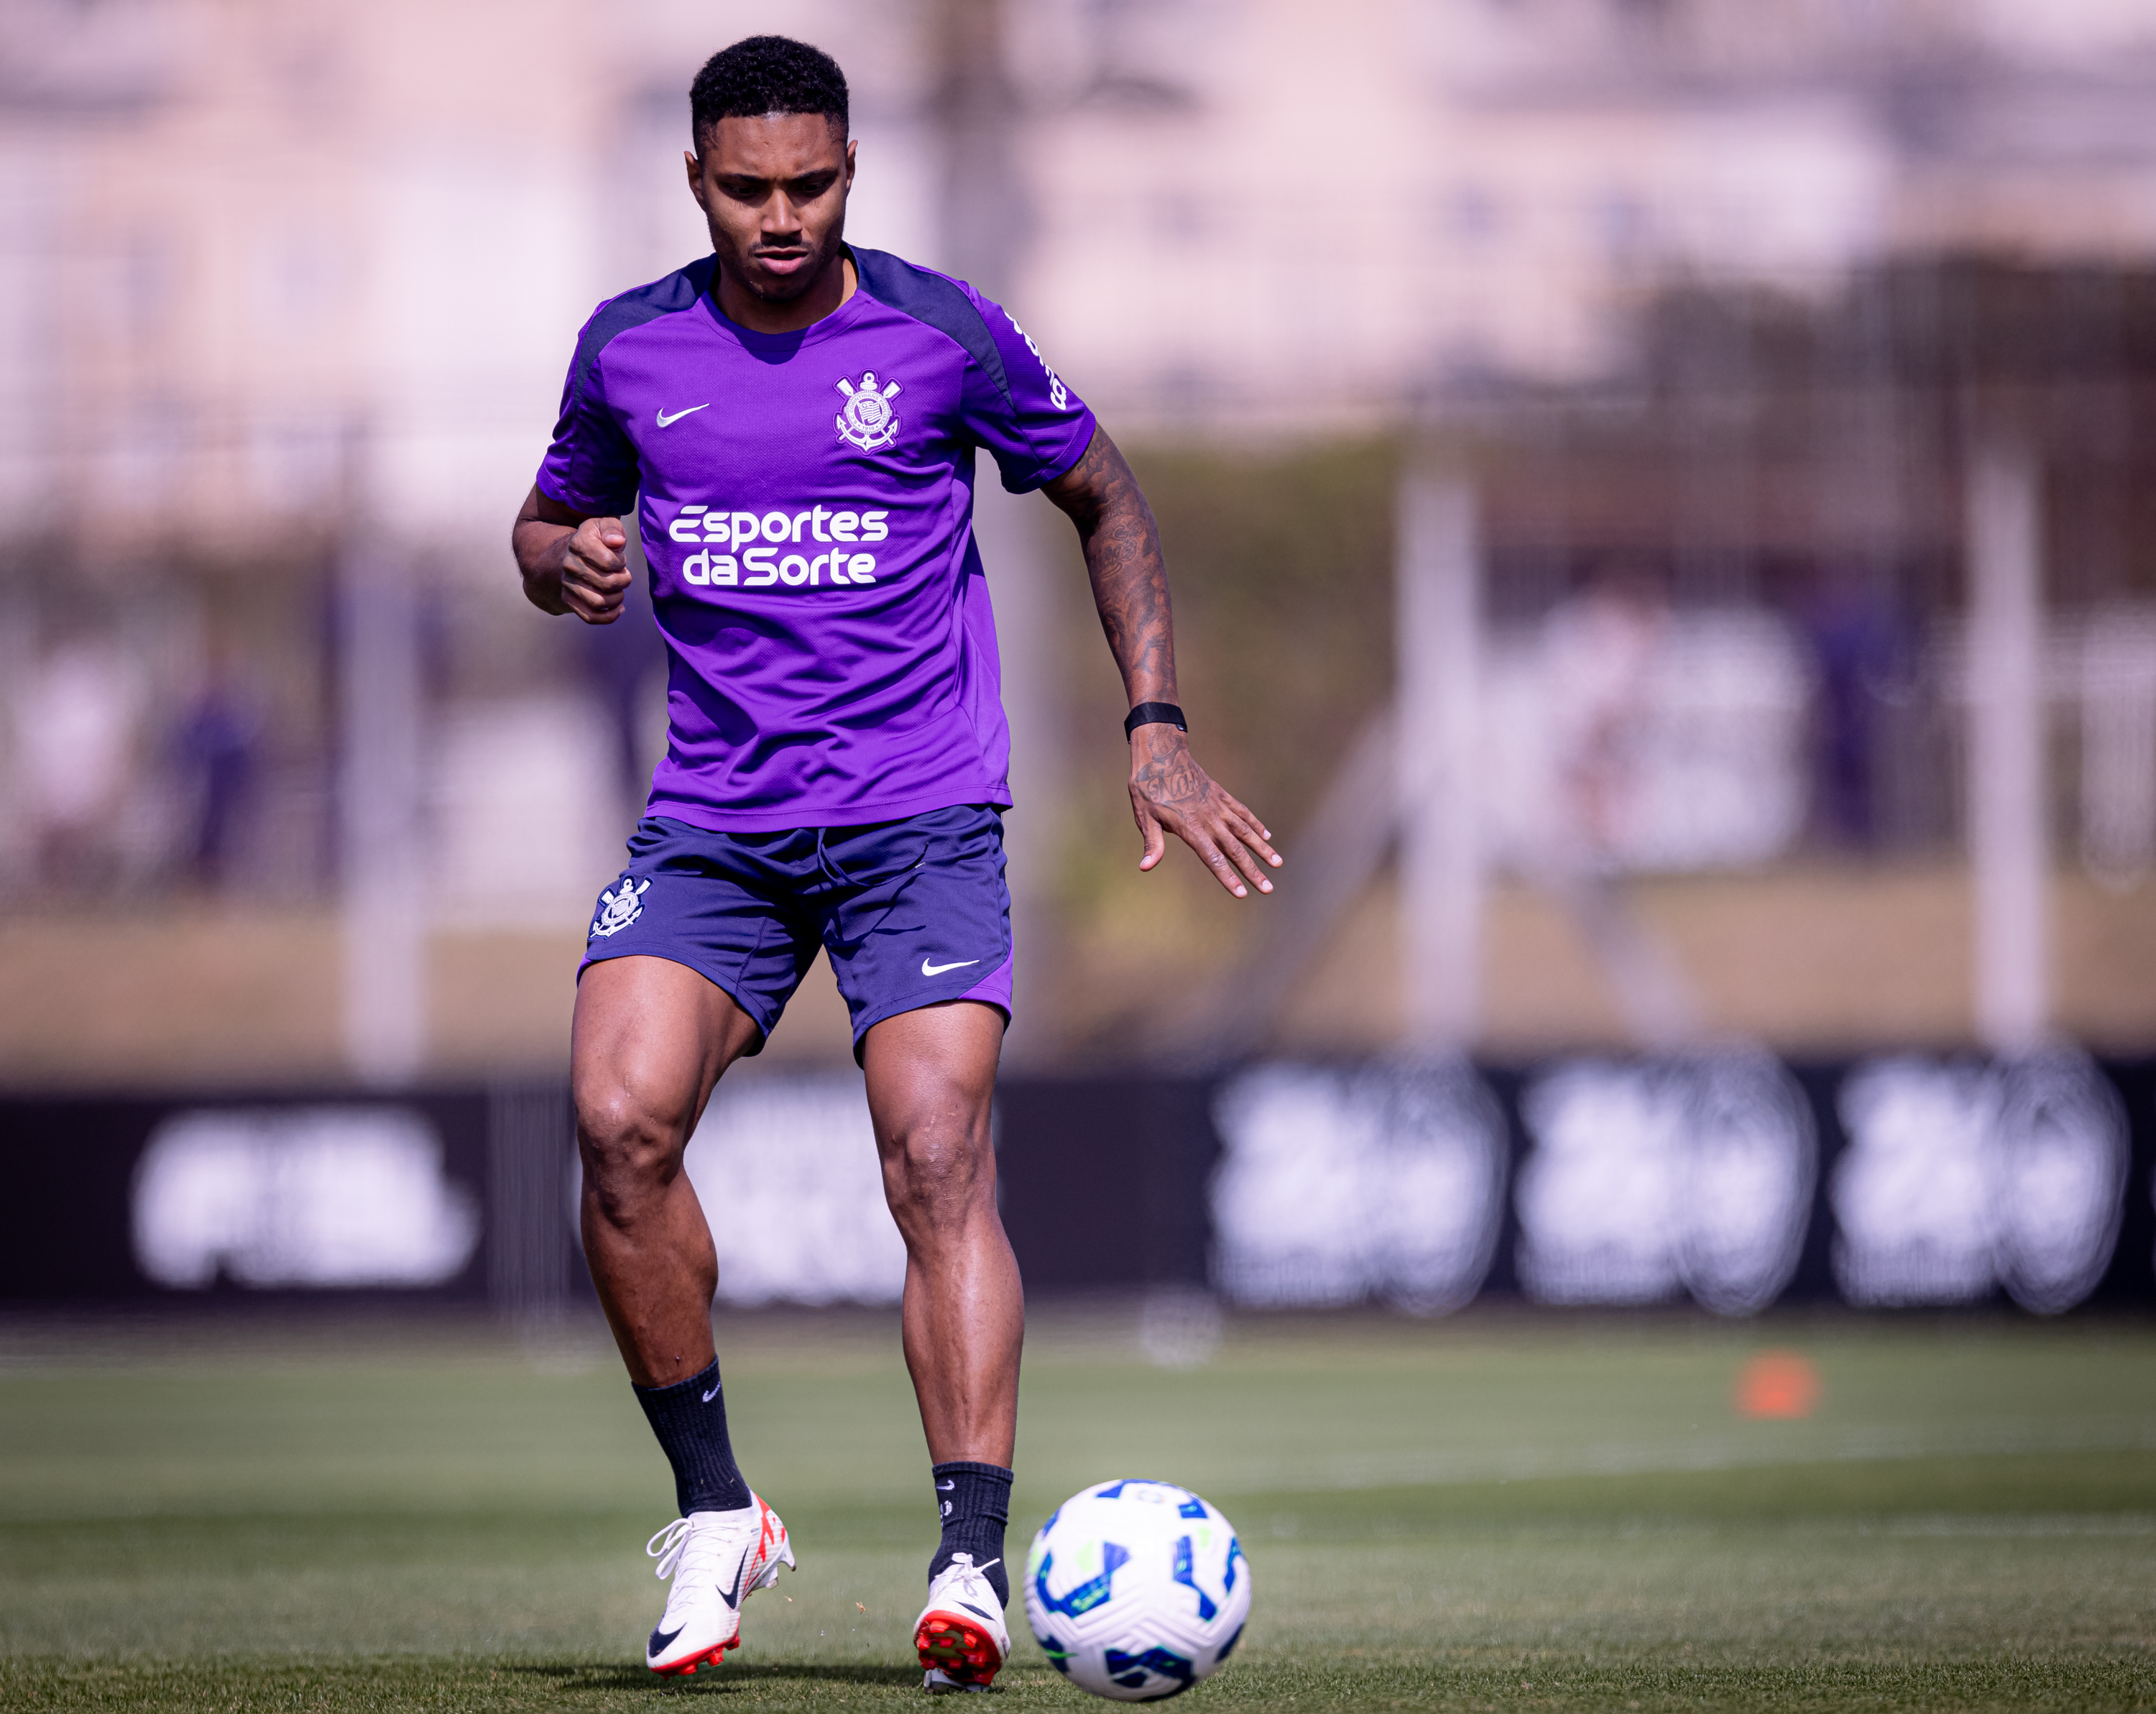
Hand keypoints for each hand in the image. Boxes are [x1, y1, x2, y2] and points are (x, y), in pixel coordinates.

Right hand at [559, 516, 631, 623]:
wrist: (576, 553)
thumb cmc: (598, 539)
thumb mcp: (605, 525)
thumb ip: (612, 530)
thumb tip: (617, 542)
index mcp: (578, 543)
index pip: (608, 561)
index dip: (621, 562)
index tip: (620, 559)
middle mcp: (569, 564)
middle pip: (606, 583)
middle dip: (623, 581)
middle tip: (624, 574)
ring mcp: (567, 584)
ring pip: (598, 602)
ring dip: (617, 598)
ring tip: (620, 589)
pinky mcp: (568, 599)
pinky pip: (589, 616)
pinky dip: (608, 616)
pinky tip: (619, 608)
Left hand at [1128, 725, 1280, 898]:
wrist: (1162, 753)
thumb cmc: (1148, 787)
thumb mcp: (1144, 816)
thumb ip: (1152, 843)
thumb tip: (1146, 867)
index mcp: (1190, 828)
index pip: (1213, 859)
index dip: (1228, 877)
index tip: (1242, 893)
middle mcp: (1209, 819)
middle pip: (1235, 850)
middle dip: (1252, 871)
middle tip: (1268, 889)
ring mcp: (1218, 806)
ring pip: (1245, 831)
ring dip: (1262, 849)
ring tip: (1278, 864)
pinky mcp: (1221, 795)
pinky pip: (1243, 812)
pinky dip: (1256, 824)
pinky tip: (1267, 836)